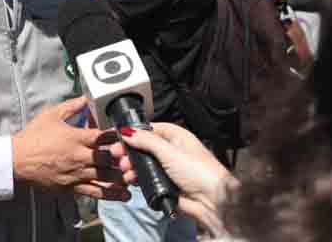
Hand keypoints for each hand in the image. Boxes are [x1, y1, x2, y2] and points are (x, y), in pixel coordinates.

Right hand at [12, 97, 129, 201]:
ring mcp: (76, 174)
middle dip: (123, 159)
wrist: (17, 160)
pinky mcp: (72, 187)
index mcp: (75, 137)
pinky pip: (94, 192)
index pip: (102, 137)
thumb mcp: (51, 115)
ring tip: (135, 178)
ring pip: (105, 178)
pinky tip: (123, 196)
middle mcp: (79, 156)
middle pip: (108, 159)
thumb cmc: (33, 137)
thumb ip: (71, 106)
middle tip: (135, 159)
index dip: (117, 136)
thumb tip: (85, 98)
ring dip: (122, 178)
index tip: (127, 136)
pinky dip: (110, 194)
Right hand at [109, 123, 235, 235]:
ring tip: (126, 171)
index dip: (135, 133)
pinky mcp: (166, 185)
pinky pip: (148, 180)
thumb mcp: (169, 151)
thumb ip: (146, 140)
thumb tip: (127, 131)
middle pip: (145, 147)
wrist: (213, 202)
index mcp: (177, 137)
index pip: (151, 129)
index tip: (119, 138)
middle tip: (118, 157)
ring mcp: (169, 169)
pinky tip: (132, 181)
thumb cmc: (199, 172)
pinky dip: (138, 179)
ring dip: (133, 167)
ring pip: (144, 164)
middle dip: (130, 152)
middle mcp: (172, 151)